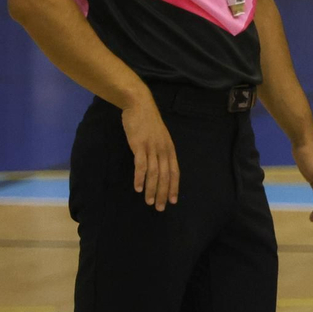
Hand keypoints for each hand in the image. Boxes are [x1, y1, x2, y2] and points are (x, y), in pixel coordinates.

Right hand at [121, 94, 178, 209]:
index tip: (172, 201)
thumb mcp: (160, 137)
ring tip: (149, 202)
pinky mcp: (140, 145)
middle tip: (160, 207)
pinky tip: (138, 188)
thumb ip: (160, 151)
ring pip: (154, 173)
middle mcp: (163, 149)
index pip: (175, 171)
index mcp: (170, 148)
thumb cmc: (148, 121)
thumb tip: (159, 167)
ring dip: (152, 189)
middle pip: (165, 175)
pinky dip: (140, 178)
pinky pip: (141, 165)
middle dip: (163, 193)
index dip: (174, 187)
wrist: (139, 104)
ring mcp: (152, 147)